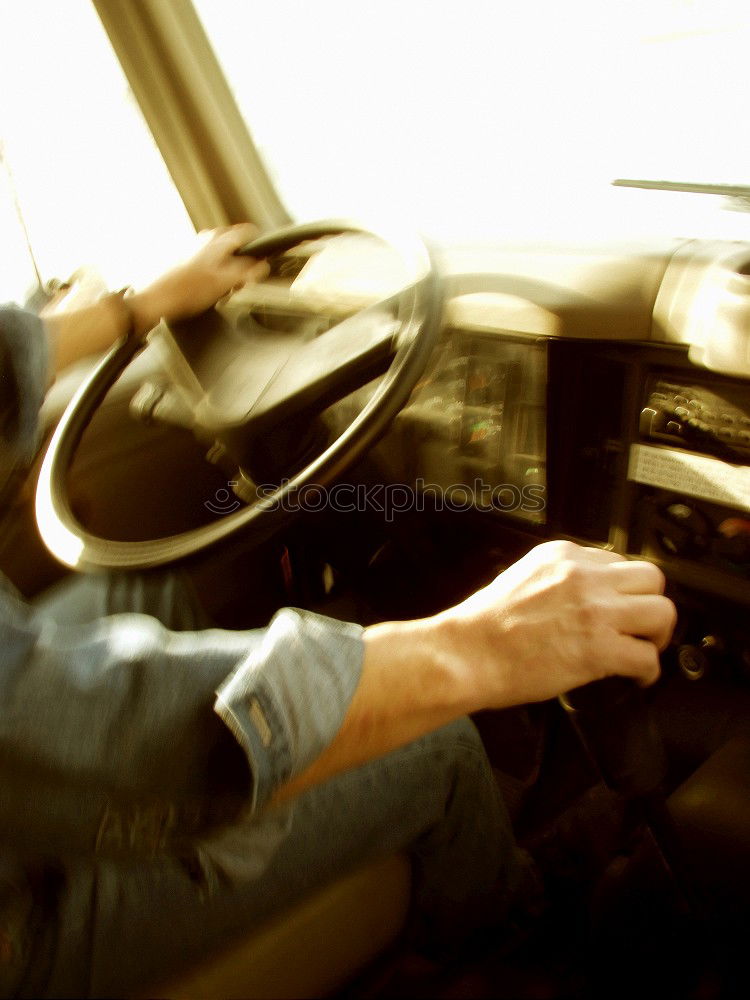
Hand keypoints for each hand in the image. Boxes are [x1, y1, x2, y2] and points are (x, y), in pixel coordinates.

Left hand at [129, 223, 268, 334]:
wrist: (157, 298)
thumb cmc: (188, 291)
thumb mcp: (224, 282)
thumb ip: (247, 272)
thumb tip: (263, 266)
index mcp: (218, 241)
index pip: (247, 232)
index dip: (259, 244)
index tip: (266, 256)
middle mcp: (206, 239)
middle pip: (234, 240)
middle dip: (244, 255)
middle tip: (248, 274)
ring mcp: (194, 247)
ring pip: (221, 249)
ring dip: (230, 262)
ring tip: (231, 281)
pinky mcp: (185, 258)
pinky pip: (208, 258)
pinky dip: (217, 267)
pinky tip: (213, 284)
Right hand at [433, 540, 676, 708]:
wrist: (467, 654)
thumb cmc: (482, 625)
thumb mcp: (521, 576)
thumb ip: (556, 579)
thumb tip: (578, 596)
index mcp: (563, 556)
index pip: (617, 561)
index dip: (622, 589)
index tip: (618, 606)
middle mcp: (584, 577)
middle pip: (651, 579)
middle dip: (650, 603)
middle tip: (642, 625)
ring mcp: (595, 612)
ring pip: (662, 612)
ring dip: (657, 635)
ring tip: (644, 648)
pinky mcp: (600, 650)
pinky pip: (648, 658)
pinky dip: (647, 672)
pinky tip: (635, 678)